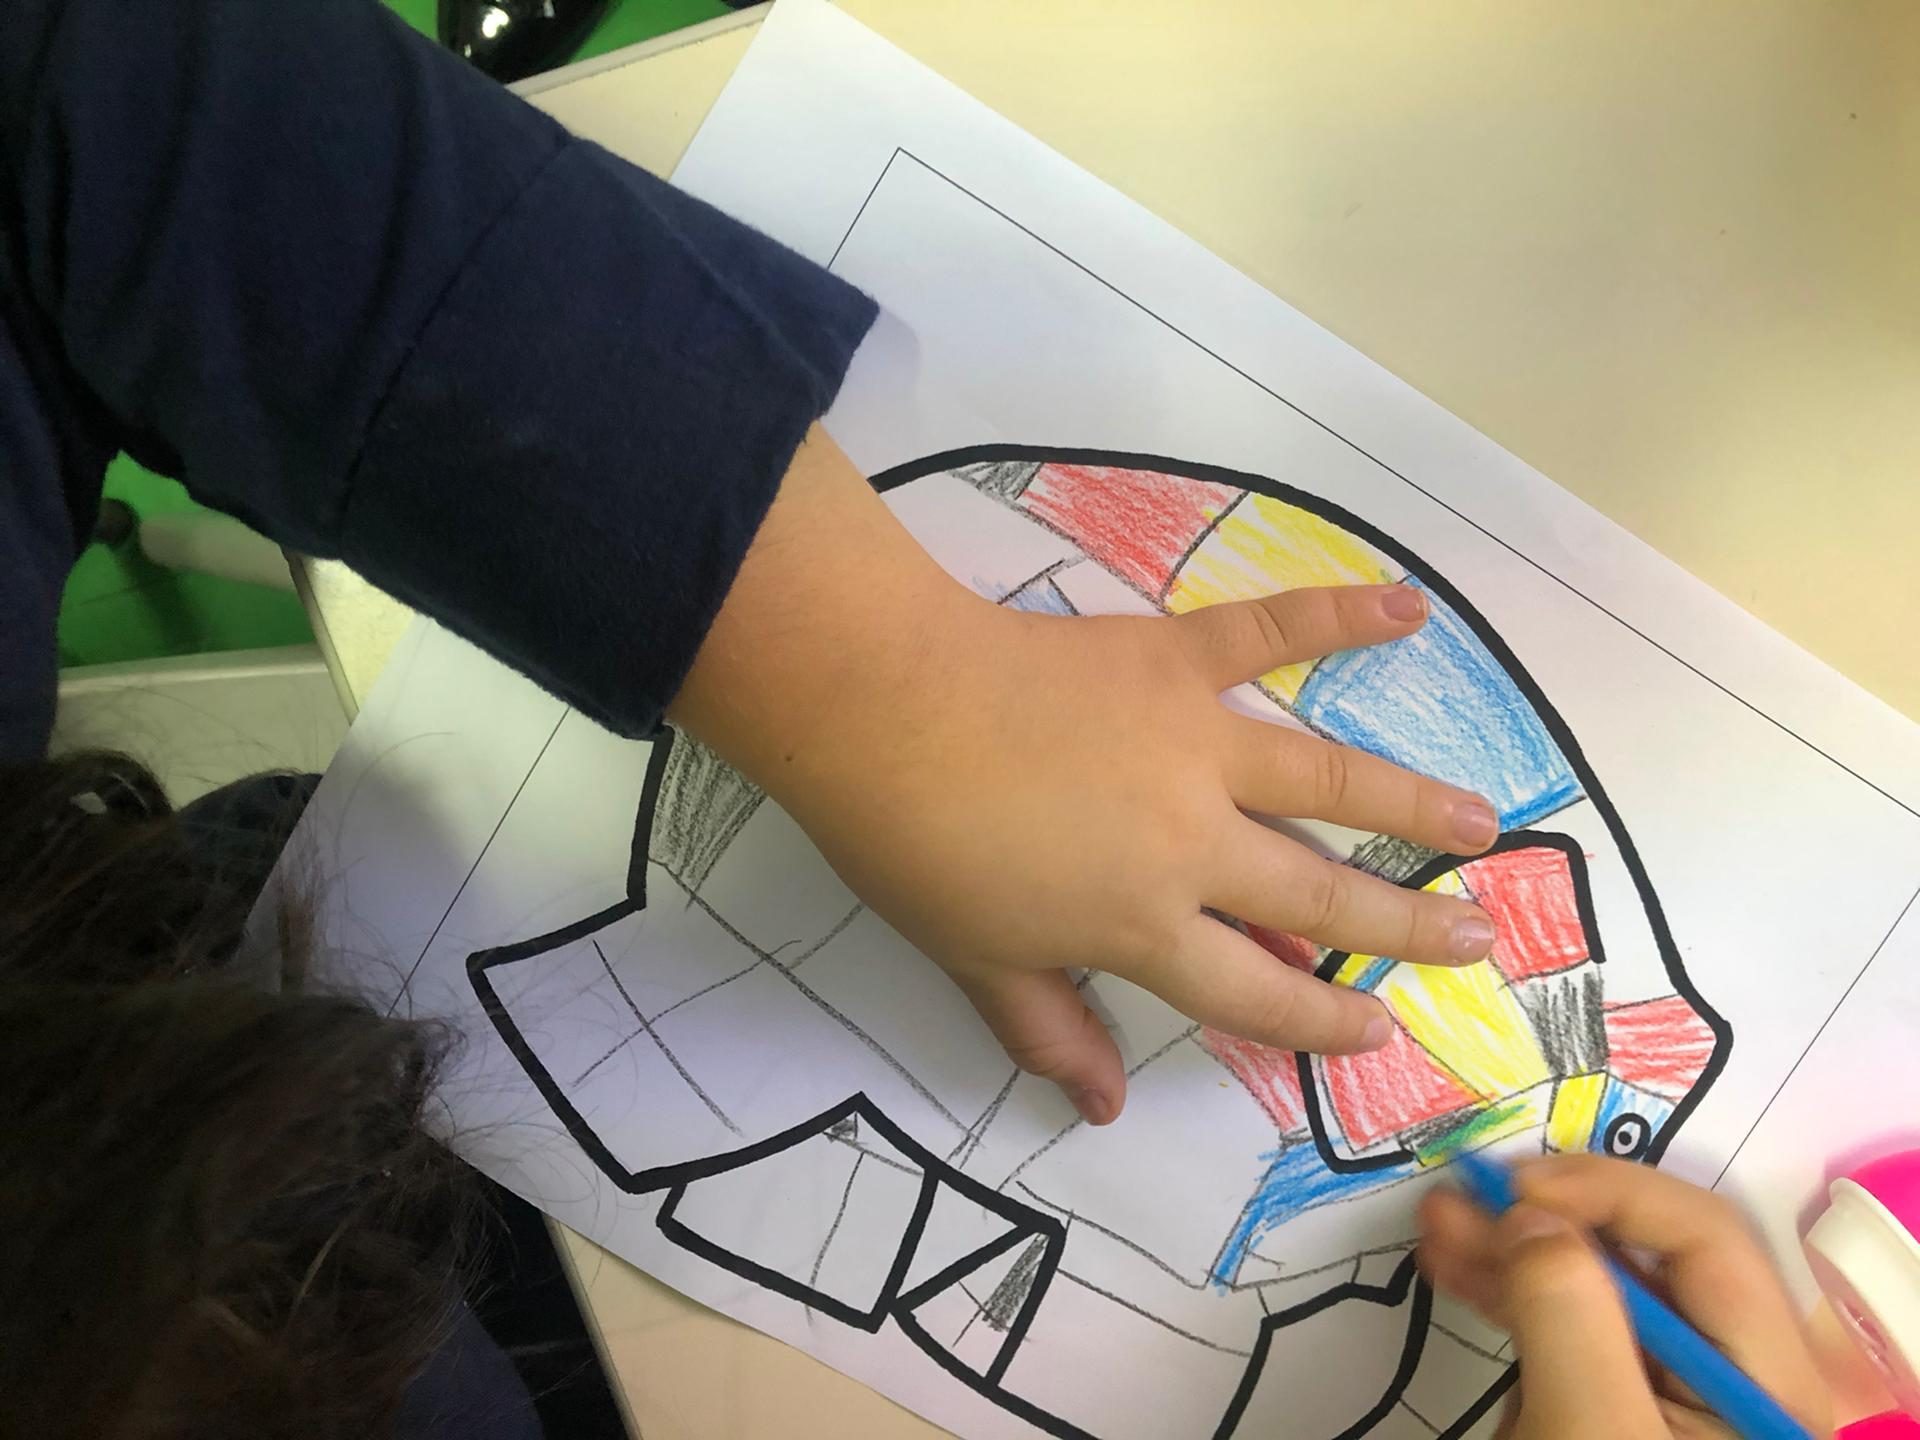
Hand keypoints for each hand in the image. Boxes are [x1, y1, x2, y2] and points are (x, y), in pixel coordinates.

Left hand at [673, 429, 1499, 1122]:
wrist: (879, 709)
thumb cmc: (915, 846)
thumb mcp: (976, 961)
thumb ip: (1049, 1029)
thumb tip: (1105, 1108)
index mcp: (1143, 923)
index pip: (1253, 991)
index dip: (1319, 1021)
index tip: (1379, 1033)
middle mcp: (1194, 841)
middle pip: (1317, 894)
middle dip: (1402, 925)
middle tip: (1475, 941)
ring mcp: (1194, 742)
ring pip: (1326, 778)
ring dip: (1411, 802)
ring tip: (1482, 823)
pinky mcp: (1174, 657)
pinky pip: (1270, 631)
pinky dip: (1339, 615)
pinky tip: (1407, 608)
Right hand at [1417, 1156, 1831, 1439]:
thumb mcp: (1590, 1432)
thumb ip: (1570, 1314)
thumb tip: (1532, 1218)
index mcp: (1771, 1385)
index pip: (1707, 1240)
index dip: (1612, 1193)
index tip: (1515, 1188)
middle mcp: (1735, 1384)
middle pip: (1651, 1260)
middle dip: (1547, 1219)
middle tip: (1456, 1200)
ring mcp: (1671, 1405)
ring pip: (1600, 1290)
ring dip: (1515, 1250)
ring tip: (1434, 1227)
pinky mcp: (1617, 1418)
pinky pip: (1572, 1332)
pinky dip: (1512, 1295)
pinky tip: (1455, 1273)